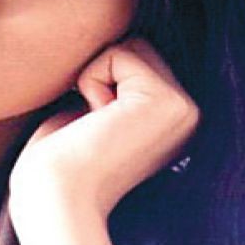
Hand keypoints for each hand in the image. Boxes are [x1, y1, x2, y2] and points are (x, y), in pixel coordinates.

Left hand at [9, 39, 199, 224]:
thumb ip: (116, 82)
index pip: (137, 59)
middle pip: (137, 47)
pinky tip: (96, 121)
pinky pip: (118, 54)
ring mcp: (184, 108)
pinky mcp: (167, 101)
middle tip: (95, 125)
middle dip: (103, 74)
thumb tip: (116, 44)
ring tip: (97, 123)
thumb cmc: (61, 161)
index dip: (102, 80)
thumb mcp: (96, 113)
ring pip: (130, 46)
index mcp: (172, 120)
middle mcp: (188, 114)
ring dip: (97, 76)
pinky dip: (92, 80)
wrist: (56, 200)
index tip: (97, 127)